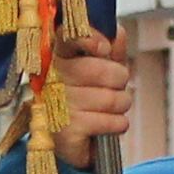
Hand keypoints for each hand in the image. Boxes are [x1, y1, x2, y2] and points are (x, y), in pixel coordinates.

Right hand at [45, 26, 134, 143]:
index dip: (91, 39)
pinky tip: (103, 125)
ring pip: (114, 98)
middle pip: (104, 70)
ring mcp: (59, 105)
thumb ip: (111, 50)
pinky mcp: (68, 131)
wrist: (69, 140)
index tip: (104, 48)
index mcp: (58, 57)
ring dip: (120, 105)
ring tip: (106, 108)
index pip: (70, 37)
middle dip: (119, 80)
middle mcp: (53, 79)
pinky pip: (114, 122)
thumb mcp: (100, 69)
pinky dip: (117, 125)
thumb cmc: (85, 99)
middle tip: (111, 87)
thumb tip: (116, 33)